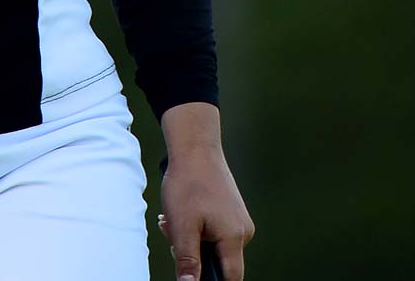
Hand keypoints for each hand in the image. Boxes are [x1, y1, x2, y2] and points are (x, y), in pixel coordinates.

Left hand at [157, 146, 254, 280]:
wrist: (195, 148)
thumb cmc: (188, 184)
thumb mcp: (182, 226)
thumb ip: (187, 260)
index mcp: (234, 238)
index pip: (231, 278)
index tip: (194, 276)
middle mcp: (243, 231)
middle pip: (218, 261)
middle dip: (193, 255)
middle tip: (172, 237)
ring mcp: (239, 220)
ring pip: (213, 245)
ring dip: (190, 239)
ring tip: (173, 220)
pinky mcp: (231, 211)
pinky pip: (214, 231)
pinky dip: (195, 227)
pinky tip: (182, 212)